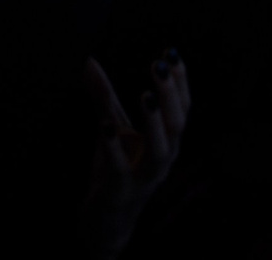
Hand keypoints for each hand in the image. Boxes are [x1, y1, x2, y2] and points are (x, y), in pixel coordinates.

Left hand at [77, 55, 188, 257]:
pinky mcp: (122, 191)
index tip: (172, 54)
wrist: (106, 218)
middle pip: (178, 126)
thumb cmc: (115, 167)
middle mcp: (163, 160)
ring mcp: (145, 178)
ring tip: (146, 95)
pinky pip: (121, 169)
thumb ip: (104, 97)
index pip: (182, 110)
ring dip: (155, 123)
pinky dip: (114, 148)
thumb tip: (89, 60)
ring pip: (160, 151)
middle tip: (159, 65)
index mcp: (166, 143)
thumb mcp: (111, 127)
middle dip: (170, 95)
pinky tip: (105, 126)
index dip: (180, 83)